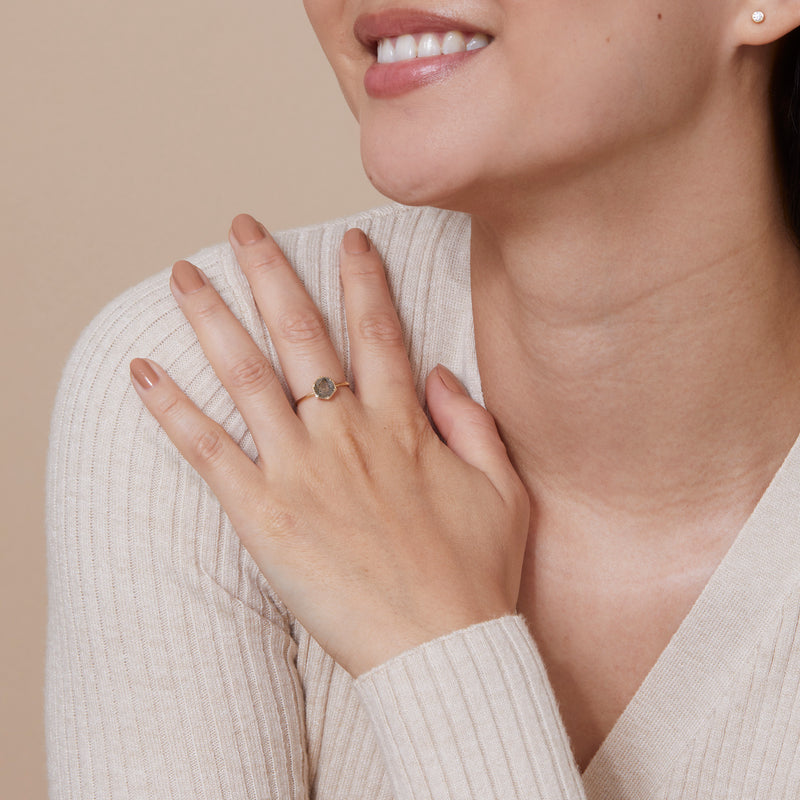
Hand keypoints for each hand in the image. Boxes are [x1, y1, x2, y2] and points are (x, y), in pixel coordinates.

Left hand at [130, 214, 528, 675]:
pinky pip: (210, 452)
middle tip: (241, 228)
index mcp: (403, 426)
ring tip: (182, 275)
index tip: (349, 239)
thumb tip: (438, 372)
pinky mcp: (265, 515)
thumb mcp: (502, 490)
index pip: (378, 332)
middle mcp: (348, 434)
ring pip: (248, 376)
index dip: (362, 280)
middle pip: (301, 335)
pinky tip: (144, 372)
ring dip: (212, 318)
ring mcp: (302, 471)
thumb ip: (473, 423)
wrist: (442, 648)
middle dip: (270, 272)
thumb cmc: (475, 574)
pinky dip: (173, 409)